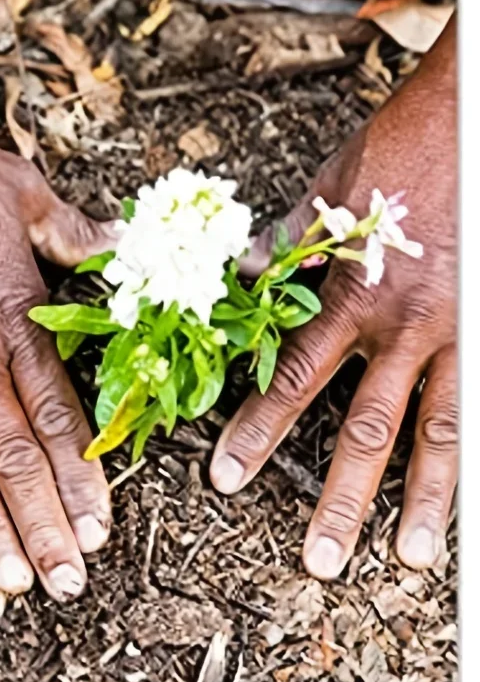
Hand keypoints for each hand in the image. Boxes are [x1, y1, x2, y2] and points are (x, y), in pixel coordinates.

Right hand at [0, 55, 117, 600]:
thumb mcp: (36, 201)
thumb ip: (84, 241)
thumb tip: (133, 255)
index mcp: (20, 320)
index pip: (60, 416)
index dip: (82, 478)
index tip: (99, 529)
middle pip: (17, 454)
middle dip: (45, 523)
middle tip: (67, 582)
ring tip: (13, 579)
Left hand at [212, 20, 456, 577]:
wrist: (474, 118)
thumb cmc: (401, 150)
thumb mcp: (326, 195)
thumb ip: (282, 249)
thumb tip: (236, 278)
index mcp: (349, 298)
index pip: (290, 381)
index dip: (256, 434)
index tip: (227, 480)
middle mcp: (406, 329)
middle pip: (367, 430)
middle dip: (339, 500)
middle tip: (318, 563)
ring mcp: (466, 333)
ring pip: (444, 436)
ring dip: (427, 504)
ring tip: (413, 559)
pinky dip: (476, 456)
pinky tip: (467, 505)